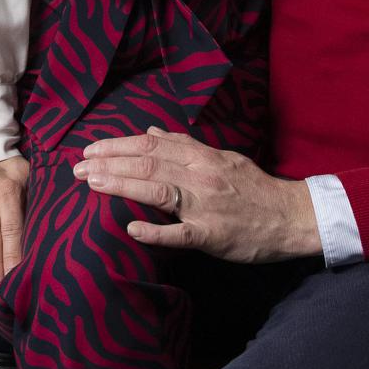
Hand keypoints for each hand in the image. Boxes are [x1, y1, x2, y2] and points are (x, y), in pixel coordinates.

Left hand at [72, 129, 320, 263]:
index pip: (151, 145)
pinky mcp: (212, 235)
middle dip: (108, 163)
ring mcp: (205, 206)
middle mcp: (200, 176)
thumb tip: (151, 133)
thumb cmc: (254, 189)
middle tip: (76, 167)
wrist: (292, 216)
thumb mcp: (222, 158)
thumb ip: (186, 146)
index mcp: (202, 157)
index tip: (90, 149)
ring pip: (157, 191)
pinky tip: (131, 229)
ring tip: (91, 183)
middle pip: (147, 164)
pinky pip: (180, 234)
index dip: (117, 145)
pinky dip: (155, 231)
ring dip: (120, 186)